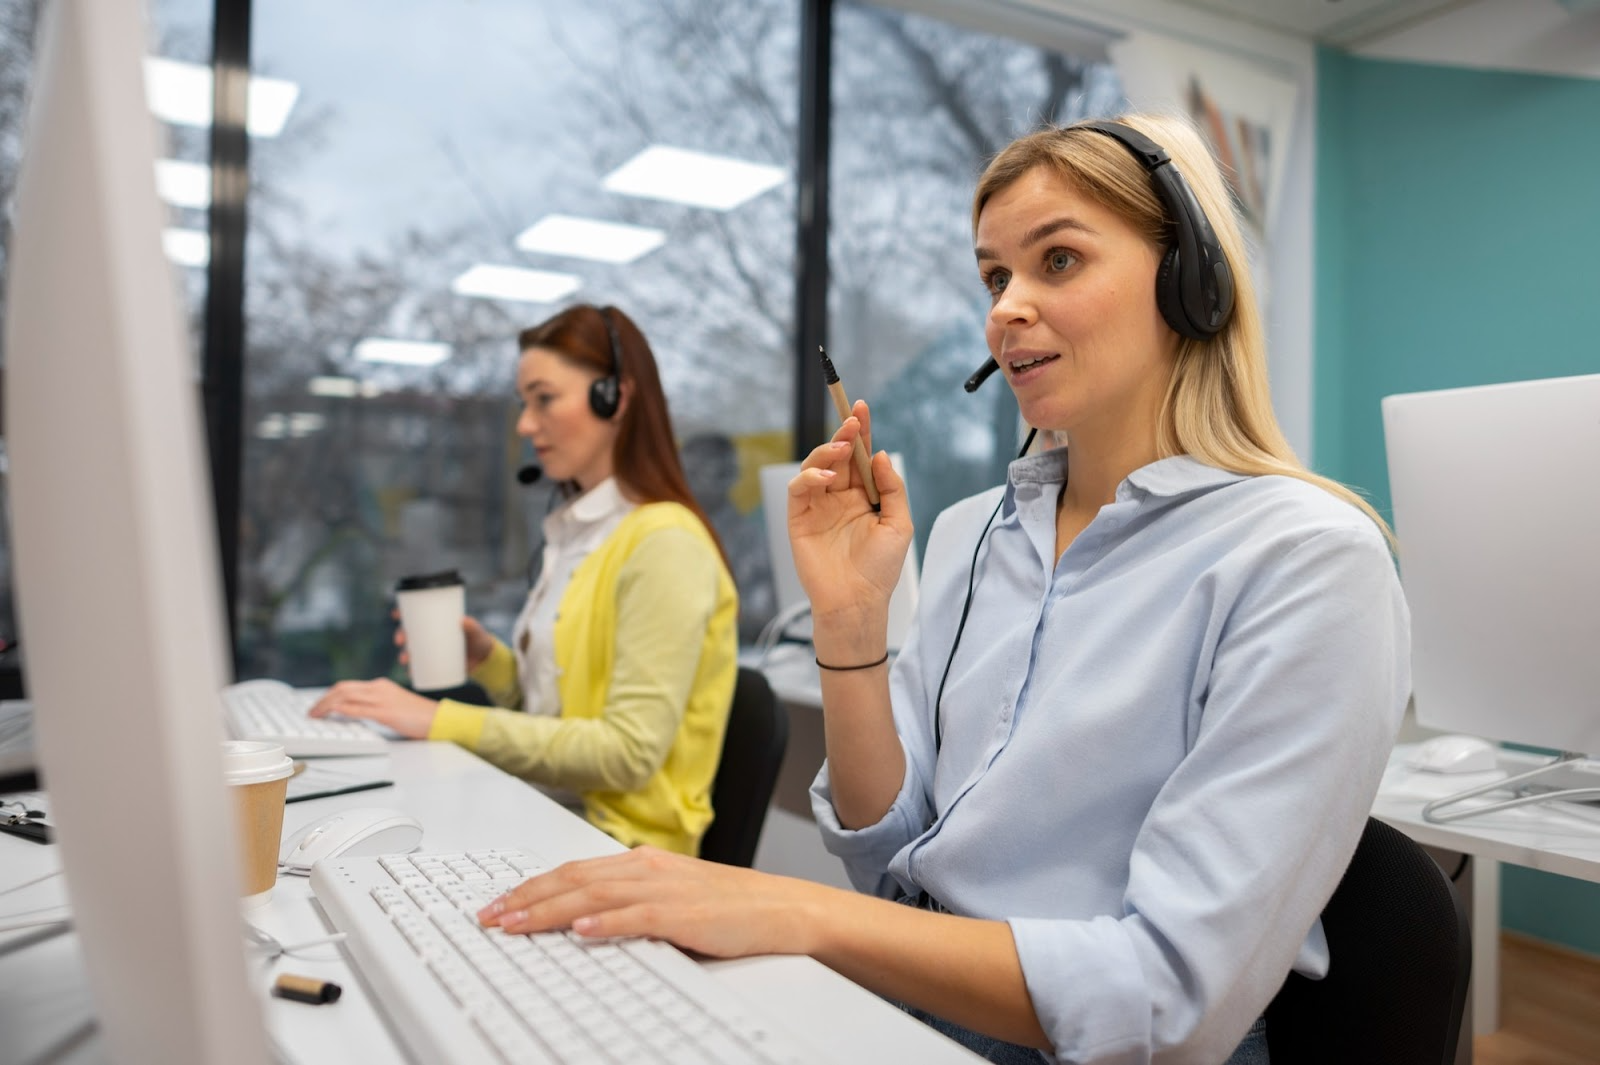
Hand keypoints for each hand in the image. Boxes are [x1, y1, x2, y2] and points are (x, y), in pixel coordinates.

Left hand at [308, 677, 438, 737]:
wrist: (439, 719)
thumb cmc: (419, 716)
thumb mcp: (393, 706)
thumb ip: (374, 706)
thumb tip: (354, 714)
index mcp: (381, 686)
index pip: (347, 686)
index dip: (329, 695)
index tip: (319, 706)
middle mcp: (379, 688)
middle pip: (342, 688)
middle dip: (323, 699)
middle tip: (312, 711)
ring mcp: (382, 699)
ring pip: (345, 696)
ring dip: (326, 705)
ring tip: (316, 715)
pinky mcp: (385, 712)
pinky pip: (357, 708)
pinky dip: (341, 711)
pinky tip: (332, 715)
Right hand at [394, 613, 494, 672]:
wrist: (484, 660)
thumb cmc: (479, 640)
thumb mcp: (476, 632)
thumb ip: (472, 626)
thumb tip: (463, 620)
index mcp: (436, 623)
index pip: (416, 615)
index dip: (402, 613)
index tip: (396, 614)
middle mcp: (430, 636)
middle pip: (409, 633)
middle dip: (400, 635)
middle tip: (401, 640)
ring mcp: (431, 651)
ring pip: (411, 651)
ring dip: (403, 655)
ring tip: (405, 659)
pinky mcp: (434, 664)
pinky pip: (419, 668)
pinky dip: (413, 671)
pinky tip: (409, 673)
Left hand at [476, 847, 834, 959]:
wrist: (782, 907)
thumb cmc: (730, 907)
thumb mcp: (670, 898)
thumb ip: (628, 904)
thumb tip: (579, 921)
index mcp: (641, 863)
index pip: (573, 870)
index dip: (532, 886)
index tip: (499, 904)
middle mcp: (647, 869)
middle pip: (574, 878)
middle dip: (526, 898)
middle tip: (489, 916)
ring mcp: (666, 889)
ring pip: (595, 894)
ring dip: (550, 909)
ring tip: (516, 923)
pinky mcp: (687, 914)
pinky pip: (639, 916)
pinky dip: (607, 921)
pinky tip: (582, 928)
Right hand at [788, 400, 912, 624]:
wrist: (857, 601)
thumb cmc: (880, 569)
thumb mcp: (899, 524)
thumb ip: (891, 488)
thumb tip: (878, 455)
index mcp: (863, 497)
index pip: (860, 457)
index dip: (861, 432)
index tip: (862, 408)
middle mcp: (839, 498)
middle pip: (837, 456)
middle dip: (844, 434)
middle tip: (852, 420)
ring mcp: (818, 507)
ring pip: (816, 467)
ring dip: (827, 452)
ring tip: (841, 447)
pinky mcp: (799, 519)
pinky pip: (799, 489)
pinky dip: (810, 478)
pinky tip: (826, 479)